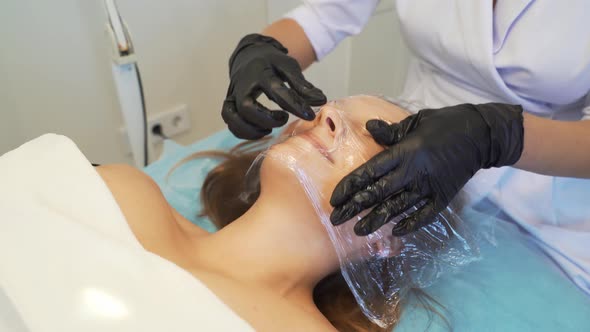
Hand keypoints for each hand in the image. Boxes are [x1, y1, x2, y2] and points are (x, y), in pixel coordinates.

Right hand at [222, 34, 326, 138]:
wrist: (250, 55)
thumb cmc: (272, 63)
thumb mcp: (289, 67)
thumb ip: (303, 85)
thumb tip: (321, 101)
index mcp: (261, 72)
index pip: (276, 90)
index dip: (294, 105)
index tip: (309, 115)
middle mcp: (243, 84)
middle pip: (247, 108)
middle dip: (267, 119)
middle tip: (284, 118)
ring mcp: (233, 94)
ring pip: (233, 117)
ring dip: (251, 129)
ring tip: (269, 129)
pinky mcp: (230, 103)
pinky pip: (230, 121)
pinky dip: (243, 131)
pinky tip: (261, 131)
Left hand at [329, 103, 523, 235]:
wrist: (482, 134)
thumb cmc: (445, 124)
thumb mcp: (416, 121)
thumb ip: (391, 131)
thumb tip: (369, 128)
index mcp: (405, 151)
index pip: (370, 172)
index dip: (350, 186)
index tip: (334, 199)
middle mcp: (414, 172)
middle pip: (378, 194)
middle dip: (355, 208)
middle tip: (336, 220)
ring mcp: (430, 187)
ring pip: (397, 208)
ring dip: (376, 220)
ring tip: (358, 231)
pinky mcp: (444, 197)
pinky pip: (425, 215)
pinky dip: (410, 224)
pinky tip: (395, 232)